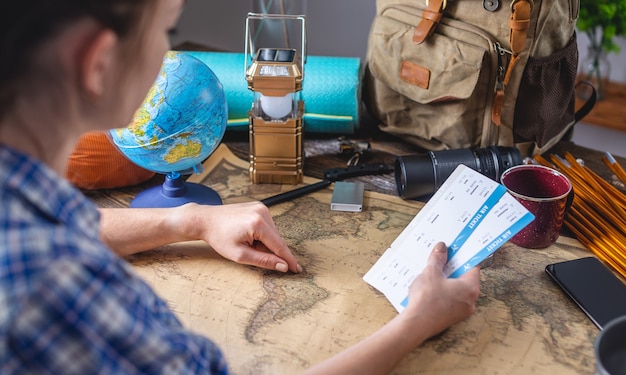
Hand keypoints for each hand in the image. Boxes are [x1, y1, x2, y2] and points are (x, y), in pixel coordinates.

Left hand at [181, 201, 301, 272]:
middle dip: (269, 250)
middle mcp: (263, 212)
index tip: (297, 269)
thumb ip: (264, 261)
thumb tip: (282, 266)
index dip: (288, 259)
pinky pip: (267, 226)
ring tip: (245, 242)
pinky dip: (262, 234)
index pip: (279, 246)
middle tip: (250, 252)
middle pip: (276, 239)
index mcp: (258, 224)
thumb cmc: (219, 237)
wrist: (205, 219)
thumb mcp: (240, 254)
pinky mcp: (259, 206)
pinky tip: (247, 235)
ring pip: (272, 233)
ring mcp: (261, 207)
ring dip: (264, 242)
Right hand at [400, 242, 479, 340]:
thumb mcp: (431, 272)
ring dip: (446, 282)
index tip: (454, 251)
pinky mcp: (452, 318)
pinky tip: (429, 290)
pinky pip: (451, 300)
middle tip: (439, 262)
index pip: (472, 267)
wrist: (416, 325)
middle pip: (464, 279)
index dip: (462, 258)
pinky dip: (443, 293)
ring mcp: (462, 311)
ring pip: (456, 290)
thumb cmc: (427, 299)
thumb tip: (442, 248)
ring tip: (431, 276)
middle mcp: (471, 301)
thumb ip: (438, 258)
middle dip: (452, 269)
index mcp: (471, 288)